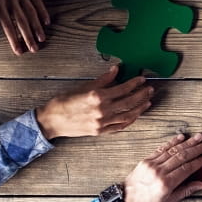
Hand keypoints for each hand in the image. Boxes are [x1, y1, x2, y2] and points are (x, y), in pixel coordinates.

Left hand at [0, 0, 47, 54]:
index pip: (7, 25)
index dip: (14, 39)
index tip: (19, 51)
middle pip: (22, 21)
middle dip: (28, 37)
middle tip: (34, 50)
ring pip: (31, 12)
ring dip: (37, 27)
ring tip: (42, 39)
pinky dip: (43, 10)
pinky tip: (47, 20)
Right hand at [35, 68, 152, 138]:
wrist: (51, 121)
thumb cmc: (64, 102)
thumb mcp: (83, 87)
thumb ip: (103, 79)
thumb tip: (116, 69)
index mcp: (97, 97)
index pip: (122, 88)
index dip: (134, 83)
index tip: (142, 78)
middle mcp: (102, 110)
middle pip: (129, 102)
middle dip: (142, 95)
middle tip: (150, 89)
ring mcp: (102, 123)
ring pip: (128, 115)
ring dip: (140, 108)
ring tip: (148, 102)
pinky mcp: (100, 132)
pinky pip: (120, 126)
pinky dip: (130, 120)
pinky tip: (135, 115)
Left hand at [121, 133, 201, 201]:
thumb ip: (186, 190)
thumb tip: (201, 184)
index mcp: (166, 183)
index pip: (187, 168)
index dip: (199, 161)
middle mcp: (159, 172)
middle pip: (182, 156)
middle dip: (197, 148)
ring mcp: (151, 164)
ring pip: (173, 150)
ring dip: (187, 142)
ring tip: (198, 137)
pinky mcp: (146, 160)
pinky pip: (161, 149)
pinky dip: (172, 142)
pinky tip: (181, 138)